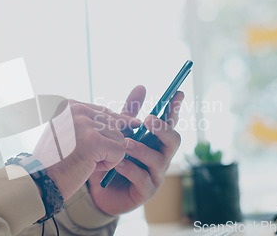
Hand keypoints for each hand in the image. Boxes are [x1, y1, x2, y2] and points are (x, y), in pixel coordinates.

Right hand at [32, 100, 141, 200]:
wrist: (41, 181)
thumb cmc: (57, 161)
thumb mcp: (74, 134)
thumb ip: (96, 124)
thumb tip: (134, 121)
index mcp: (70, 105)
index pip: (105, 112)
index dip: (113, 127)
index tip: (118, 134)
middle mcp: (77, 109)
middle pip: (115, 123)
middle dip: (108, 144)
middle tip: (87, 157)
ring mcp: (85, 124)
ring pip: (119, 138)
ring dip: (108, 155)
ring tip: (86, 162)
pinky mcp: (93, 141)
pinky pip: (120, 150)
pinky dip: (109, 164)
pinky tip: (90, 167)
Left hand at [87, 86, 183, 215]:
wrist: (99, 190)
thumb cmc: (113, 158)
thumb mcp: (119, 133)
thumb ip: (130, 113)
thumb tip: (142, 86)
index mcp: (157, 141)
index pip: (170, 123)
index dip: (175, 109)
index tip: (177, 93)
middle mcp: (161, 157)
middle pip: (174, 141)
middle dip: (164, 129)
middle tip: (149, 120)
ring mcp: (156, 175)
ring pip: (158, 160)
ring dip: (142, 150)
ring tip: (126, 143)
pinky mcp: (145, 191)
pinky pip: (142, 178)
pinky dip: (130, 169)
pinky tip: (117, 163)